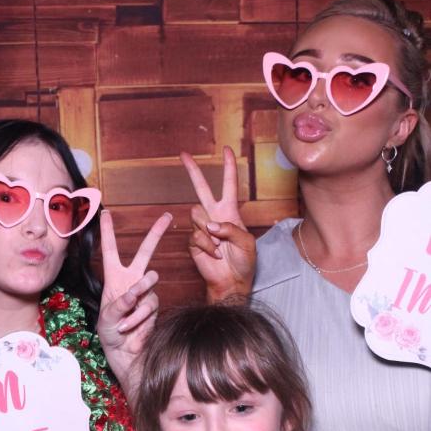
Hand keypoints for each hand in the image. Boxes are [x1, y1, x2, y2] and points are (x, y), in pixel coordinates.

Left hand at [97, 209, 171, 392]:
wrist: (125, 351)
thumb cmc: (110, 333)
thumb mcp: (108, 317)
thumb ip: (121, 303)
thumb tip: (138, 292)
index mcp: (114, 277)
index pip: (111, 251)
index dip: (108, 232)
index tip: (106, 213)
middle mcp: (132, 280)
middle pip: (145, 252)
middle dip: (156, 234)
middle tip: (168, 217)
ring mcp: (146, 292)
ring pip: (149, 285)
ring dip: (136, 305)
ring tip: (125, 322)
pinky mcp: (155, 306)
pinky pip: (150, 306)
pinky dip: (139, 318)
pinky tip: (131, 328)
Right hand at [183, 147, 255, 300]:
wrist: (231, 280)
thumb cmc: (244, 261)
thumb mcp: (247, 242)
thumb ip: (231, 229)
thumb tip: (210, 225)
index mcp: (230, 211)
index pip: (228, 184)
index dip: (228, 166)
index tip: (226, 150)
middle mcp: (214, 215)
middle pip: (201, 188)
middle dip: (192, 171)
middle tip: (183, 155)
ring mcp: (202, 228)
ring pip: (197, 214)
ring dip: (211, 232)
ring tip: (221, 247)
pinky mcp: (193, 241)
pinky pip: (196, 235)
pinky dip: (207, 246)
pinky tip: (215, 255)